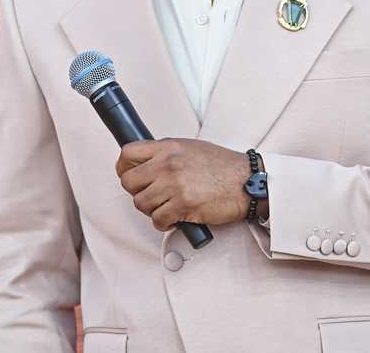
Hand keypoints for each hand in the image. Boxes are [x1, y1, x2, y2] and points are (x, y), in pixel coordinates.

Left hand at [115, 138, 256, 231]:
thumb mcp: (191, 148)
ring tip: (167, 207)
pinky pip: (157, 220)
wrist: (246, 181)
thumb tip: (146, 165)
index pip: (128, 153)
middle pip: (129, 182)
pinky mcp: (183, 205)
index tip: (129, 175)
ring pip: (141, 203)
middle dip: (137, 192)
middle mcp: (168, 164)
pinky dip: (164, 223)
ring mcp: (174, 185)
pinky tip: (175, 217)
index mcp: (168, 147)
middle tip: (151, 195)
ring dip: (152, 210)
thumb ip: (167, 154)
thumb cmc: (222, 166)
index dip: (124, 167)